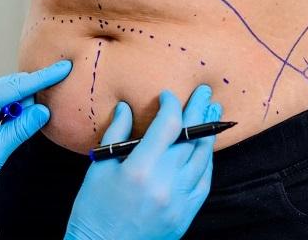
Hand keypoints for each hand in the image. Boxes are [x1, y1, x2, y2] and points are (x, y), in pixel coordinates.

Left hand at [0, 60, 71, 186]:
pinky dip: (10, 113)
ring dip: (20, 108)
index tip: (64, 67)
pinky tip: (9, 126)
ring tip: (13, 129)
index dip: (46, 76)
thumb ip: (22, 128)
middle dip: (31, 98)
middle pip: (15, 86)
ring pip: (8, 95)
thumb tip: (43, 112)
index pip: (20, 85)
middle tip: (39, 116)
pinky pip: (0, 104)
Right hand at [65, 84, 221, 239]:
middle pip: (190, 137)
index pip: (168, 125)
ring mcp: (180, 200)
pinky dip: (207, 160)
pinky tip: (208, 147)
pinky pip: (204, 181)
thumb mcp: (100, 167)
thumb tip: (125, 107)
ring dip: (209, 132)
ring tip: (214, 113)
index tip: (168, 95)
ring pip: (203, 157)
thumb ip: (116, 133)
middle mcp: (165, 182)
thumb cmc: (94, 209)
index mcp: (141, 168)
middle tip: (205, 93)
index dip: (171, 104)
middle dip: (198, 110)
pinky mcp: (186, 214)